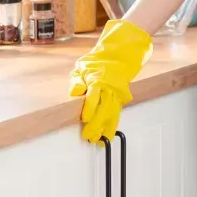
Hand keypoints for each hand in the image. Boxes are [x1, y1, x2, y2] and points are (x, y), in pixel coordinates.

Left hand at [68, 20, 152, 145]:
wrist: (118, 55)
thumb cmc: (96, 63)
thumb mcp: (81, 67)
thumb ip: (77, 80)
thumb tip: (74, 92)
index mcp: (97, 80)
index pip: (94, 96)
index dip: (90, 108)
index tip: (85, 119)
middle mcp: (109, 88)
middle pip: (104, 108)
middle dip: (97, 124)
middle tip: (90, 137)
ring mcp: (117, 93)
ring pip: (113, 112)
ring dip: (107, 127)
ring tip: (100, 140)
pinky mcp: (121, 97)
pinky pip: (117, 112)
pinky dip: (113, 123)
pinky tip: (108, 134)